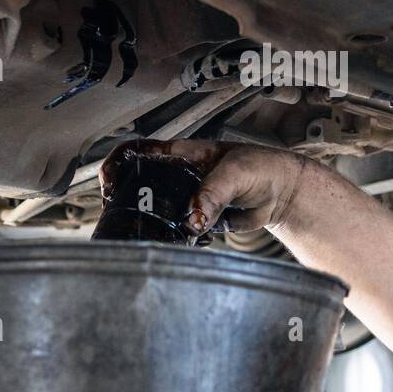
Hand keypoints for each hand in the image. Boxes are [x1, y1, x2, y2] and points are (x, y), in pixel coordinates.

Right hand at [98, 139, 310, 234]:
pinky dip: (173, 237)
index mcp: (179, 155)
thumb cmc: (262, 168)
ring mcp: (184, 198)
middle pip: (137, 184)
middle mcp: (176, 176)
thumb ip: (213, 192)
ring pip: (154, 210)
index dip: (116, 163)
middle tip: (120, 212)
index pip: (136, 152)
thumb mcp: (236, 172)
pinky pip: (175, 229)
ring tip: (146, 230)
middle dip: (124, 198)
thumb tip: (193, 218)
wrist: (283, 192)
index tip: (109, 182)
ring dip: (148, 221)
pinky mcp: (194, 219)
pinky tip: (178, 239)